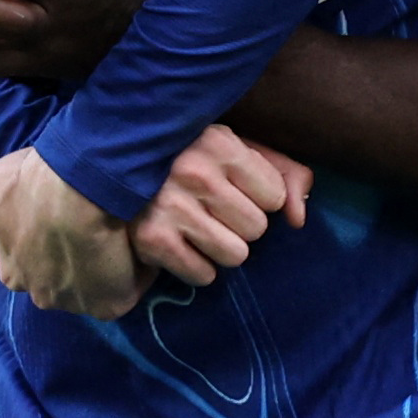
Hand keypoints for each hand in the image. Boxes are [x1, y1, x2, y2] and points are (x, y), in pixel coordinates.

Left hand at [0, 148, 140, 317]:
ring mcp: (75, 305)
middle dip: (73, 260)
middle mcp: (40, 297)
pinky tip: (136, 242)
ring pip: (94, 287)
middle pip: (60, 282)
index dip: (46, 243)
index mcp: (13, 274)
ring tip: (117, 231)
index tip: (62, 219)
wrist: (80, 187)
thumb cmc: (34, 183)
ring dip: (104, 265)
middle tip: (90, 225)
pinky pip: (126, 287)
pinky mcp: (110, 304)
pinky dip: (134, 268)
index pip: (28, 267)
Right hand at [130, 124, 311, 287]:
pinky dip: (197, 267)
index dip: (260, 198)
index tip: (234, 189)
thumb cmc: (195, 161)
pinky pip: (203, 274)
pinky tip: (182, 245)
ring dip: (222, 248)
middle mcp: (194, 171)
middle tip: (214, 211)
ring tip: (200, 228)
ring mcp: (169, 206)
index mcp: (219, 143)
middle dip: (241, 225)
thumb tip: (298, 218)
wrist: (119, 172)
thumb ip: (285, 174)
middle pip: (257, 229)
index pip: (275, 197)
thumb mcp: (240, 152)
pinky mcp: (151, 239)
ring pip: (235, 255)